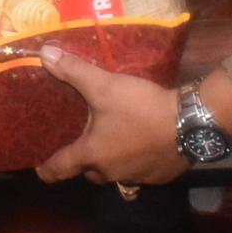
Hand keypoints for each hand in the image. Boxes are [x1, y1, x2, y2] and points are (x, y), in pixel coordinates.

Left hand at [32, 45, 190, 187]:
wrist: (191, 123)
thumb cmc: (141, 108)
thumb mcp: (105, 86)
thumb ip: (74, 71)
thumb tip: (43, 54)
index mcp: (92, 155)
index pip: (60, 169)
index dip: (48, 170)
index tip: (41, 170)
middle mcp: (110, 172)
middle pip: (88, 172)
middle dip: (84, 161)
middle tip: (83, 143)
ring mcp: (136, 178)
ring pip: (115, 173)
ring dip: (111, 161)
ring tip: (114, 141)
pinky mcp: (159, 177)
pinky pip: (139, 173)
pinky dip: (136, 162)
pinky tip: (143, 144)